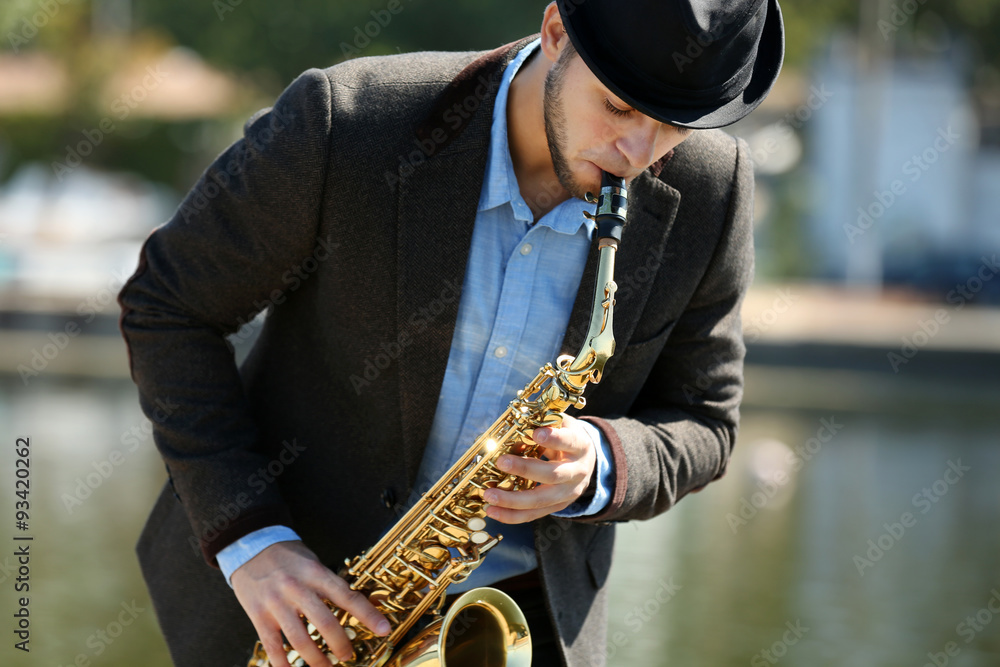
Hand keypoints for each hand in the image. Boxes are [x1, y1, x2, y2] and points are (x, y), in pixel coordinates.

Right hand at [231, 540, 390, 665]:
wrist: (250, 545)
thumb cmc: (287, 555)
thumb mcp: (313, 562)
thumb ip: (330, 584)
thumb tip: (357, 607)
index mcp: (315, 572)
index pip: (347, 597)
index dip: (368, 615)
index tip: (384, 629)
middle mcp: (297, 588)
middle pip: (325, 623)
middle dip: (340, 645)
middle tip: (347, 656)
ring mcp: (276, 603)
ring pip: (300, 640)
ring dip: (316, 659)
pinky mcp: (258, 615)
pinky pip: (273, 646)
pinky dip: (283, 663)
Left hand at [483, 414, 596, 523]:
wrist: (587, 461)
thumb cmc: (566, 438)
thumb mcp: (561, 425)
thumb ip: (542, 424)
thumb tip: (511, 427)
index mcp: (580, 446)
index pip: (569, 442)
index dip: (554, 438)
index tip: (536, 434)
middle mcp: (577, 472)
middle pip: (553, 475)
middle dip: (525, 469)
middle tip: (501, 462)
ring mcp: (568, 493)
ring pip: (541, 500)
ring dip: (512, 500)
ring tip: (489, 495)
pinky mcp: (557, 506)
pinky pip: (534, 514)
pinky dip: (512, 515)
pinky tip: (493, 511)